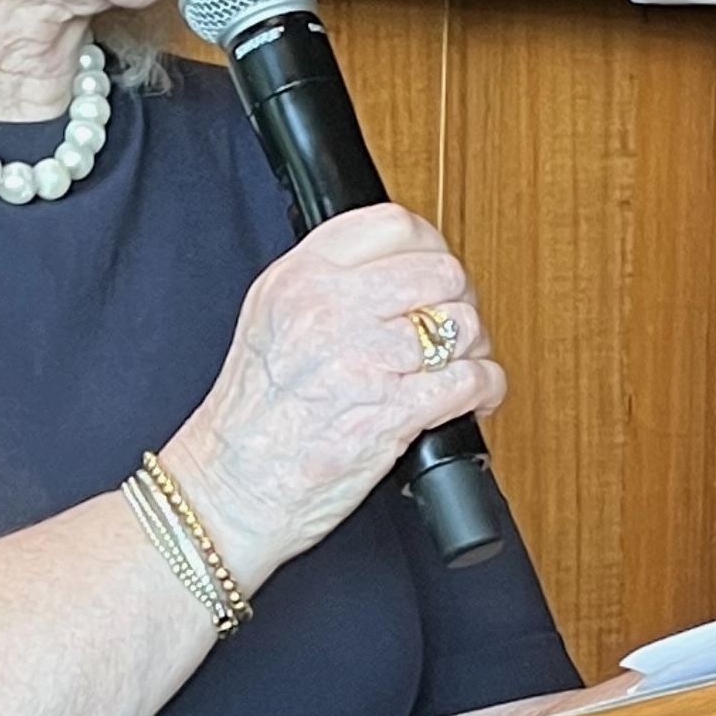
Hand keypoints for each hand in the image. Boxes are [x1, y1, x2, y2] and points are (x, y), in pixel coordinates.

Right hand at [165, 204, 505, 586]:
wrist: (229, 490)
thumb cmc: (247, 420)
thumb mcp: (267, 321)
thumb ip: (321, 286)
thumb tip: (388, 271)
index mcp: (299, 279)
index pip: (391, 225)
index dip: (428, 246)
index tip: (431, 271)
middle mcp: (331, 310)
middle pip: (440, 271)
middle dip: (457, 301)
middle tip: (450, 326)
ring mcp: (364, 360)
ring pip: (462, 325)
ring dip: (474, 348)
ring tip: (461, 366)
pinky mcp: (392, 412)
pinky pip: (471, 380)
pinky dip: (486, 389)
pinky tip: (473, 397)